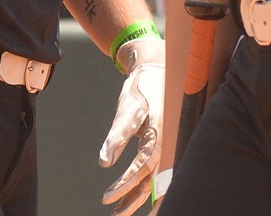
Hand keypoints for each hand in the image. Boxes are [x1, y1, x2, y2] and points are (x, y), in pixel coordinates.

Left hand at [100, 35, 163, 215]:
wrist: (154, 69)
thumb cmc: (140, 88)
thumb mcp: (127, 108)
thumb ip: (117, 135)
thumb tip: (104, 162)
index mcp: (160, 135)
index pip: (142, 167)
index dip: (125, 184)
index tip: (107, 197)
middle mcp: (166, 143)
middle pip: (152, 181)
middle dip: (134, 201)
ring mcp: (165, 144)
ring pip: (153, 179)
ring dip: (137, 197)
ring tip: (118, 212)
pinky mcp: (160, 144)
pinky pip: (153, 170)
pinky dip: (143, 185)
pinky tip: (130, 194)